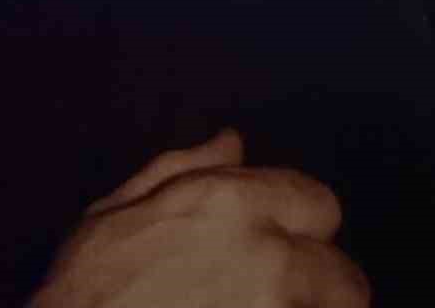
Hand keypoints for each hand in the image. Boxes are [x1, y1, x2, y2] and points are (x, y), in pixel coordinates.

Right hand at [28, 128, 369, 306]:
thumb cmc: (87, 286)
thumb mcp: (117, 210)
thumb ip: (182, 168)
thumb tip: (232, 142)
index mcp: (226, 206)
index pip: (317, 203)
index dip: (302, 223)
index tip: (285, 242)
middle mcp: (266, 259)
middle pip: (346, 277)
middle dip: (322, 285)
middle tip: (285, 295)